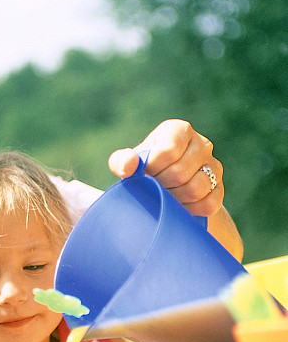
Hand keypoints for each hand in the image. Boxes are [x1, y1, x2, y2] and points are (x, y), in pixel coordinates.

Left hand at [108, 119, 222, 216]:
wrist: (165, 188)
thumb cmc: (144, 170)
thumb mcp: (129, 163)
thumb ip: (122, 161)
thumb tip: (128, 165)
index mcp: (179, 130)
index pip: (169, 151)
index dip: (153, 168)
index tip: (144, 175)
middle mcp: (201, 144)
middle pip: (181, 172)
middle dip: (161, 186)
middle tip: (153, 189)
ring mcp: (214, 166)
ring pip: (196, 189)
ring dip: (175, 199)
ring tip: (164, 197)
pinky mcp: (219, 188)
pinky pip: (208, 204)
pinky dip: (190, 210)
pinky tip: (178, 207)